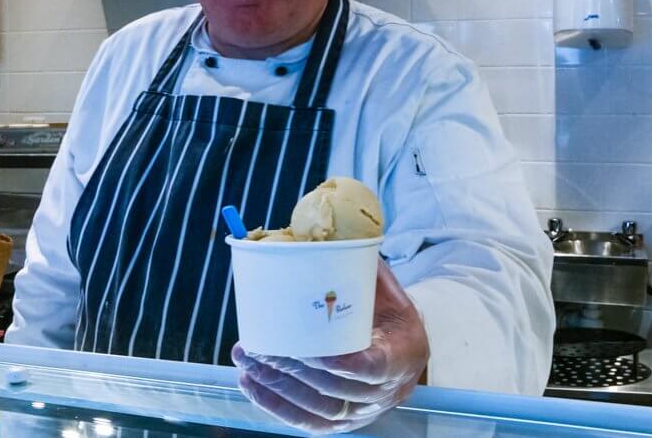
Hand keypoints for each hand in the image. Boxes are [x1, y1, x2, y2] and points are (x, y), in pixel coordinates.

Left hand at [232, 259, 428, 434]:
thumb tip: (317, 232)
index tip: (316, 352)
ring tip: (247, 358)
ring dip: (278, 386)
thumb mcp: (384, 285)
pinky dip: (275, 404)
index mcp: (404, 352)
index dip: (346, 364)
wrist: (404, 349)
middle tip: (261, 346)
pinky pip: (308, 421)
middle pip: (336, 389)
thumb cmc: (387, 311)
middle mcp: (385, 390)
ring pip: (318, 408)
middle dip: (294, 371)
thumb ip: (357, 263)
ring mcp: (363, 411)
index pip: (375, 366)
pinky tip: (249, 382)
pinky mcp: (342, 421)